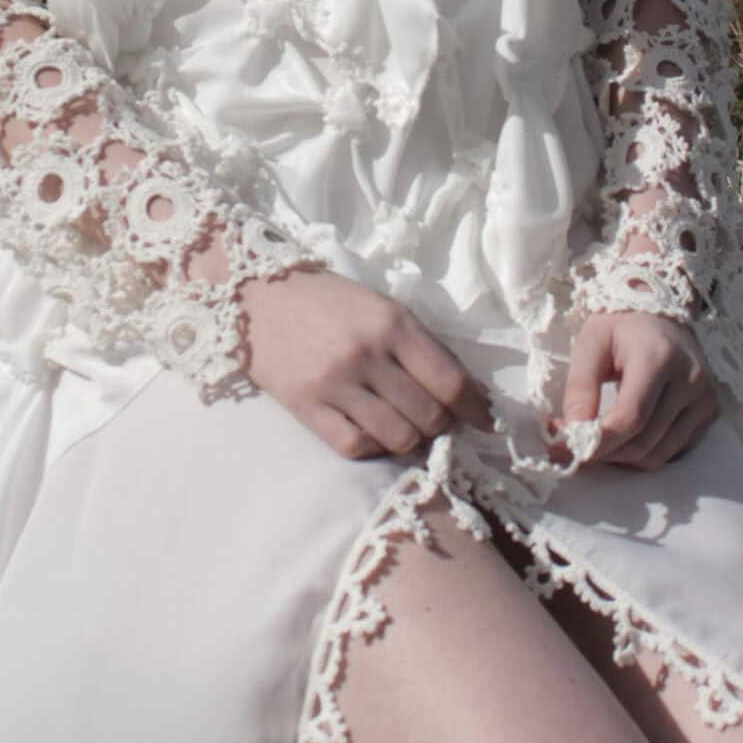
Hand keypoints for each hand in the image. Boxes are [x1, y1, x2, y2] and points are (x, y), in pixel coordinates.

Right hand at [239, 268, 491, 461]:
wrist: (256, 294)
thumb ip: (421, 346)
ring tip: (405, 428)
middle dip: (441, 425)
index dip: (475, 407)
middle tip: (435, 420)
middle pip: (428, 415)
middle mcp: (366, 354)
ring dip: (410, 440)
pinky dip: (374, 448)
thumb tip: (468, 392)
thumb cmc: (326, 299)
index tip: (486, 421)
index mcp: (392, 323)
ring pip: (397, 437)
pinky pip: (354, 446)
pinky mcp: (305, 406)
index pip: (450, 379)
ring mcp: (334, 383)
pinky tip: (374, 435)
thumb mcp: (380, 307)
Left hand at [557, 311, 718, 469]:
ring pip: (658, 455)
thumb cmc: (622, 328)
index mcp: (659, 357)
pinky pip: (673, 452)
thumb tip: (573, 434)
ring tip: (600, 439)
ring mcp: (705, 399)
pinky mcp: (710, 412)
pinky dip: (644, 454)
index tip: (567, 448)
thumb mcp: (591, 344)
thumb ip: (580, 388)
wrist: (661, 315)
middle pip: (643, 442)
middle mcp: (690, 380)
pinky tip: (626, 436)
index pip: (630, 418)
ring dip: (622, 459)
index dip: (597, 441)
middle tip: (575, 445)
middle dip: (604, 453)